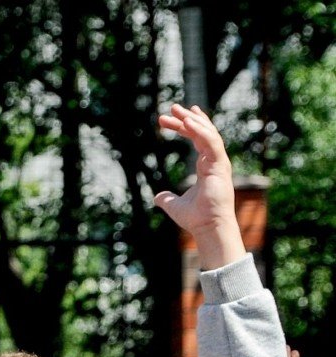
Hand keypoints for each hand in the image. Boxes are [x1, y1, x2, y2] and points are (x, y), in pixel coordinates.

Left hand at [153, 104, 243, 266]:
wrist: (207, 227)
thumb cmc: (196, 218)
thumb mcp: (174, 205)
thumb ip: (167, 198)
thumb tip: (157, 197)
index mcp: (207, 166)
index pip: (197, 140)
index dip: (186, 127)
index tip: (172, 118)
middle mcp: (215, 161)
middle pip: (202, 132)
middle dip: (187, 119)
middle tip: (171, 108)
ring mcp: (219, 162)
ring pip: (208, 134)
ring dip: (193, 120)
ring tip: (177, 110)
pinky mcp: (220, 166)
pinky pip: (212, 143)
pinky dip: (201, 131)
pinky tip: (189, 122)